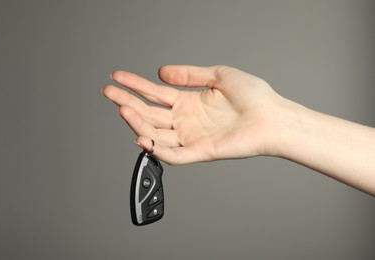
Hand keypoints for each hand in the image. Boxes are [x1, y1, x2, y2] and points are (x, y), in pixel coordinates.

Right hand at [102, 65, 283, 164]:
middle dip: (128, 102)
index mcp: (189, 102)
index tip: (117, 77)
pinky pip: (174, 155)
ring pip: (156, 132)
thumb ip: (189, 75)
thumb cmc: (253, 96)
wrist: (272, 116)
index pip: (155, 93)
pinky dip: (157, 149)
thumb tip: (161, 72)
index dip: (135, 84)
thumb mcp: (218, 75)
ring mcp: (191, 136)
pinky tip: (141, 138)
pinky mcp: (201, 152)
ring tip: (122, 109)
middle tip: (108, 92)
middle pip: (150, 113)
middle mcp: (186, 120)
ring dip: (138, 123)